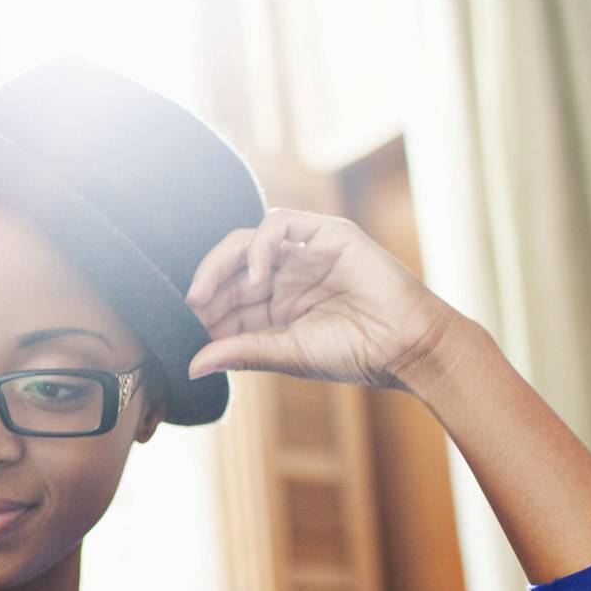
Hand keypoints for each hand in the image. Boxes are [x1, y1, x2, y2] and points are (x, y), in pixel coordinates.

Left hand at [183, 210, 467, 391]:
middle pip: (232, 269)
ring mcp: (306, 253)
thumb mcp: (286, 354)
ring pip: (248, 242)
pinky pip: (282, 223)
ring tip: (206, 294)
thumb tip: (189, 367)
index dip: (205, 313)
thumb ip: (240, 353)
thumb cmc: (354, 354)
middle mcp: (289, 276)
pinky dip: (261, 244)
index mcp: (278, 305)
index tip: (185, 333)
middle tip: (189, 310)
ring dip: (220, 264)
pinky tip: (256, 276)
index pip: (230, 300)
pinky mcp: (328, 234)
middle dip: (206, 289)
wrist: (405, 347)